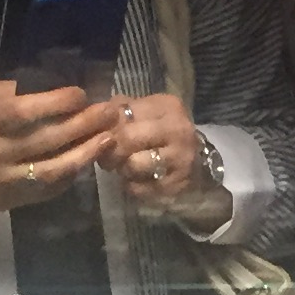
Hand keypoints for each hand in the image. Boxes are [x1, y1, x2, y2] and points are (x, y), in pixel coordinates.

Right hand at [0, 80, 118, 215]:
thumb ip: (8, 92)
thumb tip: (50, 85)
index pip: (23, 111)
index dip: (56, 102)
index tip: (81, 94)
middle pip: (46, 139)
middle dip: (83, 125)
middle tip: (110, 113)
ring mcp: (3, 180)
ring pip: (52, 169)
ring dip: (85, 154)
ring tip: (108, 139)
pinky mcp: (8, 201)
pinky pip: (46, 190)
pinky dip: (68, 177)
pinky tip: (86, 162)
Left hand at [108, 94, 230, 231]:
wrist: (199, 163)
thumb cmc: (164, 135)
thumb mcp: (148, 114)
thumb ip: (121, 110)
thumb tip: (95, 115)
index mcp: (168, 107)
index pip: (122, 114)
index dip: (105, 128)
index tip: (101, 138)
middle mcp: (178, 129)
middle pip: (127, 138)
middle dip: (111, 150)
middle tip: (107, 158)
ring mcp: (181, 158)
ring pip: (133, 164)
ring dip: (122, 169)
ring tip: (124, 168)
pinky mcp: (178, 184)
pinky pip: (141, 188)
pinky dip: (132, 186)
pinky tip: (137, 181)